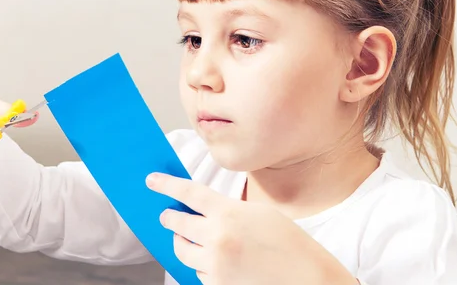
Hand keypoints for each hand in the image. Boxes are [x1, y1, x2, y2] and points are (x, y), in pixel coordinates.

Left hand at [146, 173, 357, 284]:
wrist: (306, 277)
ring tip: (192, 239)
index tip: (151, 181)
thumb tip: (199, 209)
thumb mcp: (258, 214)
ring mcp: (215, 264)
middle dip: (169, 218)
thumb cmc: (286, 242)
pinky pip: (197, 272)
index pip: (188, 193)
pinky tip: (217, 261)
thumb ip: (227, 210)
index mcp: (228, 213)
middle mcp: (217, 237)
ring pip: (182, 250)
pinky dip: (202, 265)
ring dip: (183, 243)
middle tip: (166, 215)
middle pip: (177, 223)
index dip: (166, 185)